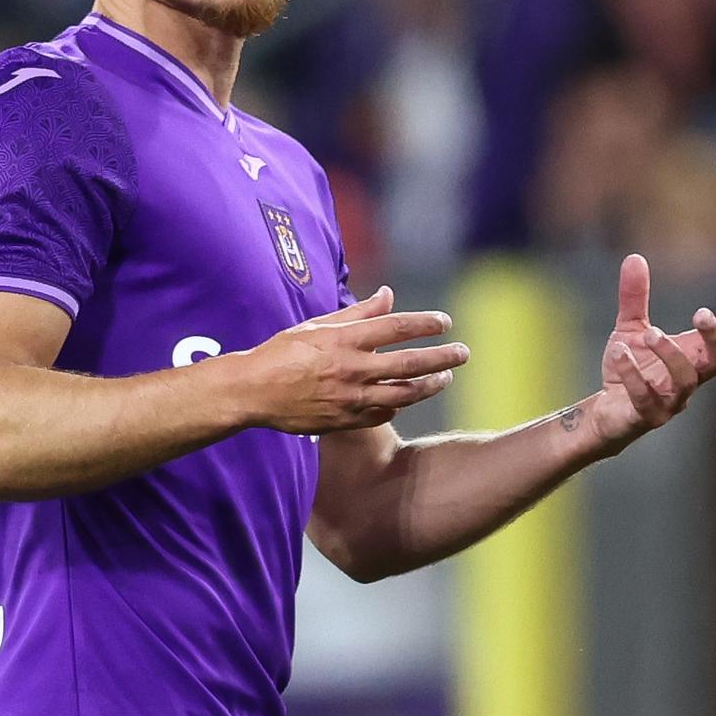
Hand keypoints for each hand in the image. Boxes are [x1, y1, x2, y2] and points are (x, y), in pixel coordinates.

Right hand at [228, 287, 468, 434]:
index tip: (446, 322)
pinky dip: (399, 405)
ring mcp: (350, 398)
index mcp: (345, 340)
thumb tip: (388, 295)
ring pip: (403, 394)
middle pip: (410, 363)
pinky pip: (382, 414)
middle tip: (463, 353)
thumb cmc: (284, 352)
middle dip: (442, 357)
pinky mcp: (345, 421)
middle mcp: (352, 369)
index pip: (397, 327)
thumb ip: (358, 311)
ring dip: (430, 385)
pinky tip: (408, 397)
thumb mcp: (319, 324)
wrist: (253, 391)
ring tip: (445, 378)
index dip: (426, 323)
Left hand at [587, 253, 715, 456]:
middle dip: (713, 337)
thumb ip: (635, 297)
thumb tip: (635, 257)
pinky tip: (620, 352)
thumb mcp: (631, 327)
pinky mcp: (646, 416)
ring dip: (670, 353)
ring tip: (650, 332)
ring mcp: (671, 401)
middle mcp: (690, 379)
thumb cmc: (630, 369)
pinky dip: (634, 374)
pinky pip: (646, 398)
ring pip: (685, 381)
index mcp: (692, 356)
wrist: (607, 411)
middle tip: (700, 313)